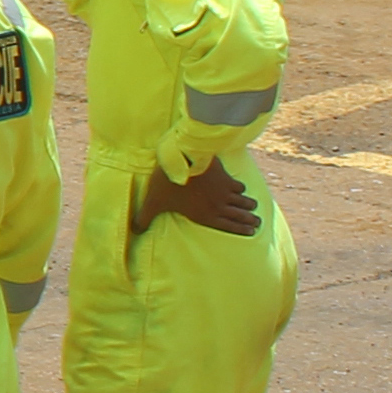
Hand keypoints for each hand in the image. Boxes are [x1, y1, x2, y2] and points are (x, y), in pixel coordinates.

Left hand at [134, 160, 260, 238]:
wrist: (182, 160)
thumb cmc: (167, 183)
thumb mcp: (152, 202)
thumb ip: (144, 218)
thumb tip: (134, 232)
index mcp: (204, 216)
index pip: (228, 226)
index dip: (240, 230)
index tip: (251, 233)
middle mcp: (219, 206)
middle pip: (240, 215)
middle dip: (249, 220)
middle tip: (257, 223)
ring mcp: (225, 192)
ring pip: (243, 201)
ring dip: (249, 205)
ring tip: (254, 208)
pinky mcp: (226, 178)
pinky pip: (240, 186)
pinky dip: (242, 188)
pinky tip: (242, 188)